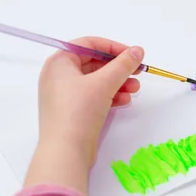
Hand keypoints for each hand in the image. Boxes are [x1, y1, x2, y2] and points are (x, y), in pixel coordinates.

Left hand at [25, 37, 143, 193]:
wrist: (66, 151)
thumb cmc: (79, 111)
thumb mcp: (104, 83)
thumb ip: (123, 64)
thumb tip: (137, 50)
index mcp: (59, 62)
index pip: (89, 44)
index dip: (113, 47)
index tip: (132, 54)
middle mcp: (58, 76)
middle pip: (93, 63)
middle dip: (118, 68)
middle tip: (137, 72)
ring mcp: (63, 95)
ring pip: (95, 81)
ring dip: (117, 83)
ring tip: (135, 89)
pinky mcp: (71, 111)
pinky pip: (92, 96)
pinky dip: (109, 96)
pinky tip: (124, 100)